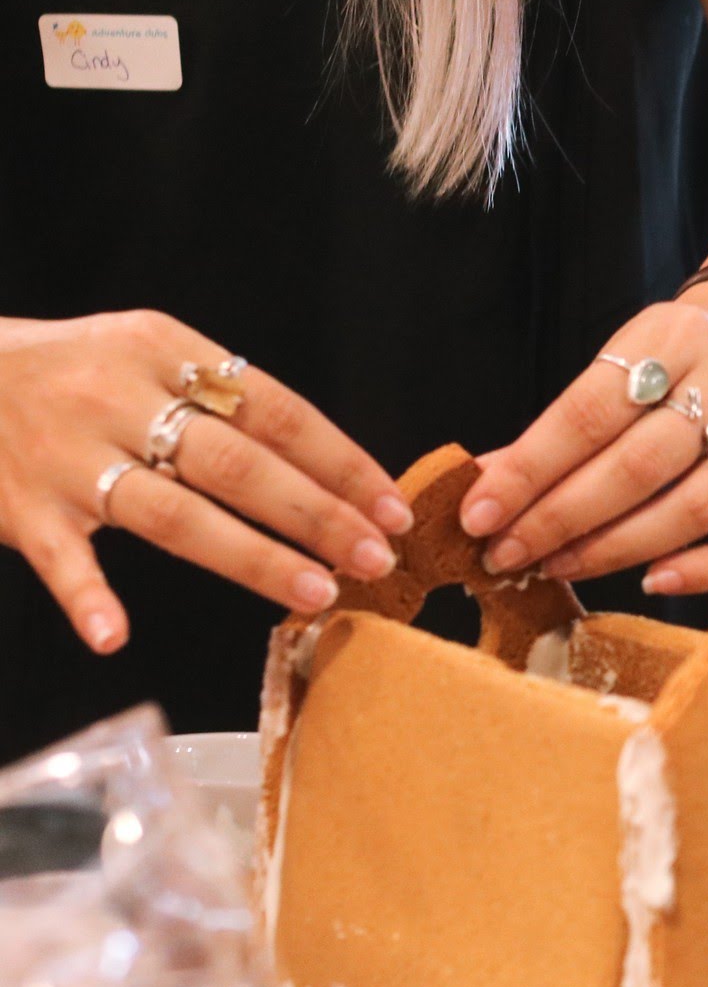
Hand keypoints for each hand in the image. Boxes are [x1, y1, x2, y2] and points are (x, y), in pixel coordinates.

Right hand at [0, 313, 410, 652]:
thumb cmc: (66, 372)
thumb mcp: (142, 353)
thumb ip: (220, 400)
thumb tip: (323, 467)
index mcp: (162, 350)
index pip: (275, 411)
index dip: (341, 462)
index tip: (392, 506)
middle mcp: (117, 398)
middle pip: (238, 464)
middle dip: (318, 515)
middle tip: (377, 556)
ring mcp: (66, 455)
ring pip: (174, 515)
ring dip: (252, 558)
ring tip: (316, 592)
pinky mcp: (18, 505)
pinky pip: (60, 559)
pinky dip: (86, 598)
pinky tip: (115, 635)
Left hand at [460, 298, 707, 594]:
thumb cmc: (672, 365)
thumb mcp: (617, 367)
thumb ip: (559, 428)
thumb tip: (484, 486)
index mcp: (673, 338)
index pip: (588, 412)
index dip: (530, 469)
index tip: (478, 514)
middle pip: (639, 465)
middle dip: (562, 518)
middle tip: (508, 554)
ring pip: (695, 507)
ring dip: (617, 547)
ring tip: (560, 566)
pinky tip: (655, 582)